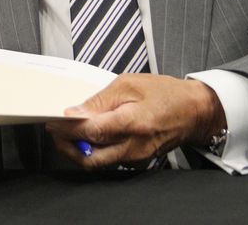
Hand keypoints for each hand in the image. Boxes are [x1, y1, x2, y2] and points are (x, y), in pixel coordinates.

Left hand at [45, 74, 223, 171]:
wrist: (194, 111)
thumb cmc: (165, 94)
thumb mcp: (129, 85)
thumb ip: (100, 100)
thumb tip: (75, 112)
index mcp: (131, 123)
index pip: (89, 132)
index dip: (66, 128)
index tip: (53, 120)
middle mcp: (133, 147)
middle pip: (89, 157)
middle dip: (66, 145)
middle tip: (56, 131)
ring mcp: (135, 158)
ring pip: (97, 162)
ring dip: (79, 149)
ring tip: (70, 132)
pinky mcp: (137, 162)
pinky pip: (109, 161)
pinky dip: (95, 150)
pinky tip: (90, 136)